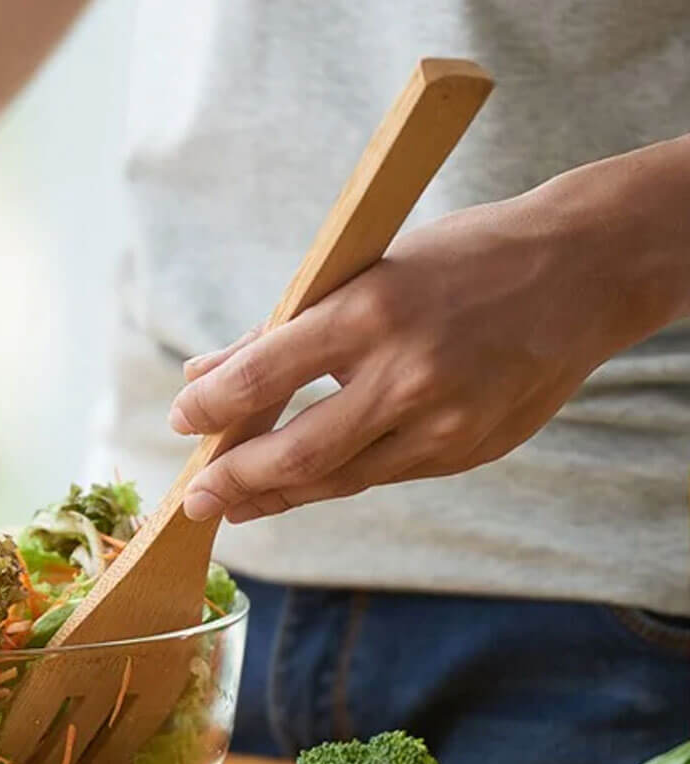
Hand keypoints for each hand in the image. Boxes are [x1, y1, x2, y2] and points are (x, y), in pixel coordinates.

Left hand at [167, 192, 671, 522]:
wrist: (583, 272)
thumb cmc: (460, 260)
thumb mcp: (362, 271)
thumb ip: (279, 330)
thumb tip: (201, 375)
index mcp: (370, 313)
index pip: (263, 376)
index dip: (209, 409)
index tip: (180, 421)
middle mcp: (407, 376)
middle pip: (297, 454)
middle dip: (234, 482)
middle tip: (193, 499)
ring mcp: (445, 423)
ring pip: (339, 479)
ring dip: (277, 496)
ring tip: (233, 503)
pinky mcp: (471, 451)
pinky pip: (384, 475)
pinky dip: (335, 479)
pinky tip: (300, 483)